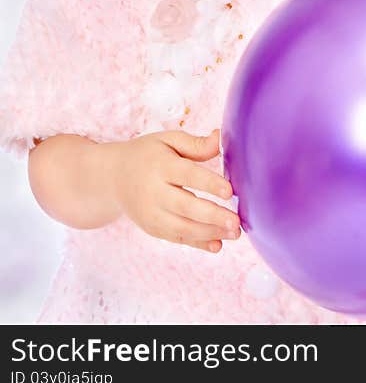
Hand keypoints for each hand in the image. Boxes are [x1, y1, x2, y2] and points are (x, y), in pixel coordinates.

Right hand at [109, 128, 240, 253]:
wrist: (112, 177)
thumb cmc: (148, 155)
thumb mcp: (168, 140)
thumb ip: (196, 144)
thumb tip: (221, 138)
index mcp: (160, 166)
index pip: (187, 175)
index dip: (209, 183)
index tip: (230, 191)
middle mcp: (153, 192)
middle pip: (185, 206)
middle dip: (212, 216)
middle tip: (236, 221)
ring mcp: (151, 214)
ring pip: (181, 227)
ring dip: (209, 232)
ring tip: (234, 233)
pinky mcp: (151, 228)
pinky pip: (176, 238)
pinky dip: (197, 243)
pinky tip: (217, 245)